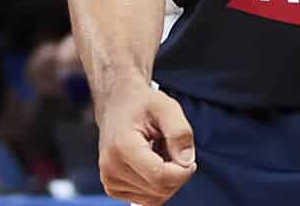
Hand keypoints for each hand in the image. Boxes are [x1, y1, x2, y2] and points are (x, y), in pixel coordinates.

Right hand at [97, 83, 195, 204]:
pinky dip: (157, 185)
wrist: (116, 104)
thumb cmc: (141, 104)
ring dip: (167, 180)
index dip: (183, 172)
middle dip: (176, 175)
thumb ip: (180, 132)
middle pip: (159, 190)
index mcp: (122, 146)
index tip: (189, 159)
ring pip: (155, 198)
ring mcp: (110, 180)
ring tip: (161, 154)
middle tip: (174, 151)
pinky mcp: (113, 188)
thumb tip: (187, 162)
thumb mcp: (166, 107)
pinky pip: (147, 199)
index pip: (160, 177)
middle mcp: (111, 167)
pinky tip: (153, 164)